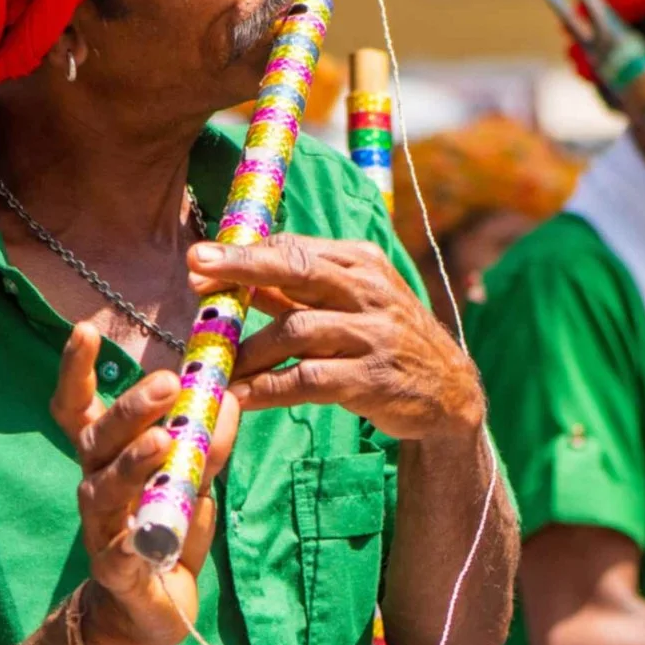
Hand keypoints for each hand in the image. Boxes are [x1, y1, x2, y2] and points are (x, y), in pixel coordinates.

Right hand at [50, 325, 236, 644]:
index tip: (84, 330)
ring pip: (105, 487)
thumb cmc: (167, 529)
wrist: (153, 608)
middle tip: (168, 383)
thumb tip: (230, 395)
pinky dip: (133, 540)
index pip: (80, 407)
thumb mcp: (194, 479)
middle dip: (132, 408)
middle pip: (98, 438)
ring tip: (164, 442)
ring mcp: (100, 527)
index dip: (76, 370)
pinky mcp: (116, 569)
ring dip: (134, 462)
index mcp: (106, 456)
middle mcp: (95, 484)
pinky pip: (120, 550)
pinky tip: (145, 532)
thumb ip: (207, 442)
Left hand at [194, 234, 483, 441]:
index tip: (200, 259)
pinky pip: (309, 380)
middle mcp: (369, 292)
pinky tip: (242, 395)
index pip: (296, 249)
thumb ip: (300, 292)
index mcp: (361, 264)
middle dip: (241, 270)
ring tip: (216, 364)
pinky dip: (270, 388)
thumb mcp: (352, 303)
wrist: (449, 391)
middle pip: (297, 271)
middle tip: (195, 276)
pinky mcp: (373, 380)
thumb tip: (239, 276)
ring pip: (296, 331)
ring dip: (248, 349)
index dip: (245, 254)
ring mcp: (373, 335)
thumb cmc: (387, 340)